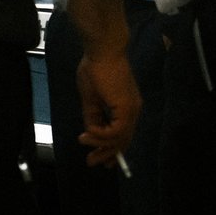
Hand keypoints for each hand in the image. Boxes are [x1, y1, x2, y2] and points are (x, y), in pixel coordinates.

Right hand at [75, 50, 140, 166]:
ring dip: (100, 144)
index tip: (97, 158)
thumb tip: (91, 131)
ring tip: (83, 141)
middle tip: (90, 162)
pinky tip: (89, 131)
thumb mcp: (90, 98)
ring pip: (120, 138)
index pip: (121, 134)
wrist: (102, 52)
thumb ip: (92, 116)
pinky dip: (102, 135)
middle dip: (106, 154)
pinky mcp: (127, 108)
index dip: (110, 149)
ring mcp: (131, 110)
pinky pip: (116, 131)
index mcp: (126, 108)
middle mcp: (133, 111)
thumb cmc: (95, 69)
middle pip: (122, 140)